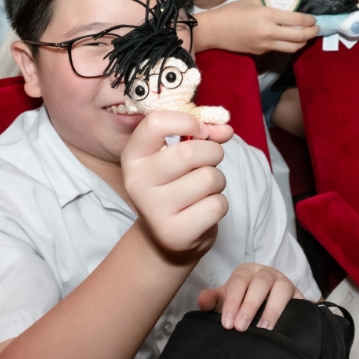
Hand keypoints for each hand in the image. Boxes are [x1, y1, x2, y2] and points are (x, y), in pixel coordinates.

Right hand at [122, 110, 233, 257]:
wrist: (164, 237)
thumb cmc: (175, 184)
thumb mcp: (179, 155)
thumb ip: (202, 134)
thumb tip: (225, 130)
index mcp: (133, 156)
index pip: (156, 122)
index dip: (187, 121)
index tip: (200, 131)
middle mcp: (137, 182)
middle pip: (189, 152)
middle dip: (213, 152)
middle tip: (209, 161)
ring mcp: (154, 210)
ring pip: (208, 178)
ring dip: (218, 180)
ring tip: (205, 189)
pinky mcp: (176, 233)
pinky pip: (216, 205)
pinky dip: (219, 203)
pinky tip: (203, 209)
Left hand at [198, 263, 303, 330]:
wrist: (265, 313)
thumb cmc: (241, 304)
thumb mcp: (225, 302)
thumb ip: (213, 300)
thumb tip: (202, 301)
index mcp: (246, 272)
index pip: (239, 281)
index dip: (232, 301)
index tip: (227, 324)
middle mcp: (267, 274)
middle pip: (260, 283)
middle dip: (249, 305)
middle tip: (240, 327)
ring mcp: (285, 283)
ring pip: (282, 289)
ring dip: (272, 310)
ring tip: (263, 330)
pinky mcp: (299, 297)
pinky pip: (299, 302)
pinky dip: (294, 312)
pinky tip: (286, 328)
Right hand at [200, 0, 319, 54]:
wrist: (214, 31)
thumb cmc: (231, 12)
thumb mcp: (252, 2)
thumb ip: (270, 4)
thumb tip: (285, 6)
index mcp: (268, 15)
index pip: (298, 20)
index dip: (309, 20)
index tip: (314, 18)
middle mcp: (270, 32)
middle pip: (300, 37)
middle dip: (312, 33)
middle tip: (316, 28)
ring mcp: (266, 45)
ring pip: (293, 48)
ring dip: (303, 42)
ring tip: (307, 36)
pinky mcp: (262, 53)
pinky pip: (281, 49)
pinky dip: (289, 44)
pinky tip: (290, 39)